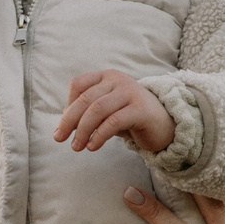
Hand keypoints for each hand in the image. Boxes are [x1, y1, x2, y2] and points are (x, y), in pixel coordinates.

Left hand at [54, 70, 173, 154]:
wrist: (165, 125)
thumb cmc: (131, 119)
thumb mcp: (106, 112)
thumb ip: (87, 114)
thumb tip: (62, 127)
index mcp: (107, 76)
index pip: (78, 84)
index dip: (67, 105)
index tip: (63, 126)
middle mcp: (118, 80)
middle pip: (85, 99)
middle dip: (69, 121)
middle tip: (59, 139)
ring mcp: (130, 93)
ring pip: (97, 110)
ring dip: (83, 130)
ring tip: (77, 147)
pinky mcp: (140, 109)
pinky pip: (113, 122)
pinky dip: (99, 135)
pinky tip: (93, 146)